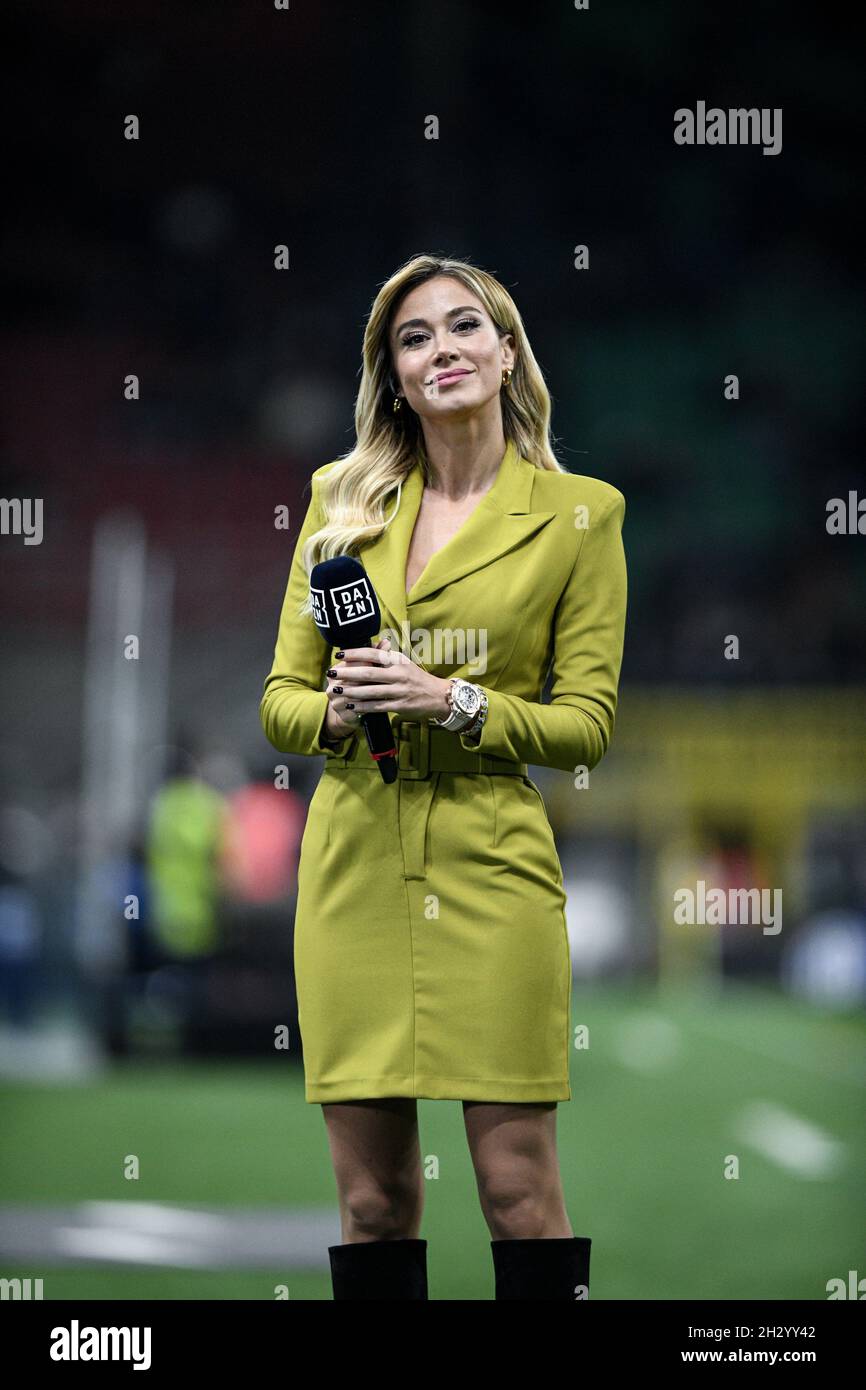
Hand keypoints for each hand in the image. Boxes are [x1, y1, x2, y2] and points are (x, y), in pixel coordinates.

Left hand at [326, 637, 450, 723]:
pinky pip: (377, 706)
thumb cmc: (417, 678)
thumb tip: (368, 646)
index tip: (339, 654)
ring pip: (370, 691)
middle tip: (331, 673)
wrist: (439, 696)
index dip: (355, 653)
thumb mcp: (404, 663)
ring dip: (351, 691)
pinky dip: (362, 707)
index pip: (373, 653)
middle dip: (347, 673)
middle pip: (368, 672)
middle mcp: (399, 674)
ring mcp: (400, 691)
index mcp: (398, 660)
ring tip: (336, 690)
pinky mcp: (400, 706)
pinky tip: (350, 706)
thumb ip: (387, 656)